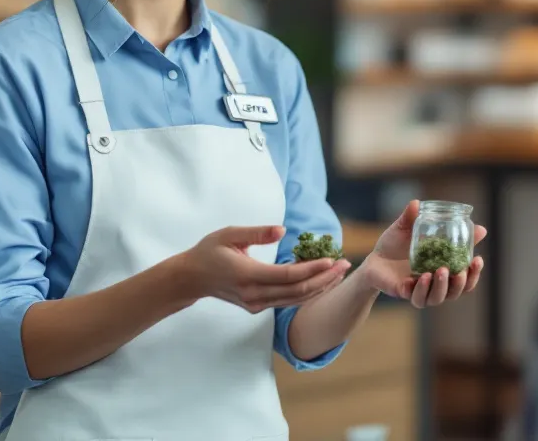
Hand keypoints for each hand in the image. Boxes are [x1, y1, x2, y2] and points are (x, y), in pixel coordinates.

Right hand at [175, 226, 350, 313]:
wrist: (192, 278)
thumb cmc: (209, 251)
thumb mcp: (229, 234)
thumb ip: (256, 232)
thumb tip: (283, 230)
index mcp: (247, 275)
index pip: (288, 276)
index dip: (312, 269)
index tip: (331, 259)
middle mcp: (254, 295)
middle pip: (297, 291)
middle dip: (325, 279)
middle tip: (345, 264)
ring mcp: (256, 304)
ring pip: (295, 299)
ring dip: (320, 287)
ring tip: (339, 272)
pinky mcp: (257, 307)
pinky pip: (287, 301)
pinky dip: (307, 292)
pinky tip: (321, 281)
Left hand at [353, 200, 485, 308]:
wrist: (372, 260)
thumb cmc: (394, 246)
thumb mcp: (404, 229)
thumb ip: (412, 218)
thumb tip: (418, 202)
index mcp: (442, 270)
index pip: (465, 277)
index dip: (474, 273)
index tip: (478, 259)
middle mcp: (434, 284)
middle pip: (456, 292)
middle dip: (462, 283)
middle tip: (460, 270)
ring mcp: (420, 291)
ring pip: (438, 298)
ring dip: (442, 286)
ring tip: (441, 270)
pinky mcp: (405, 294)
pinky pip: (416, 298)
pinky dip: (420, 289)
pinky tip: (420, 277)